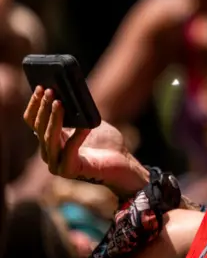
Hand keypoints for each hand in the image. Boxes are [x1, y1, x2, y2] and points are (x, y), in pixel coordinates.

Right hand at [23, 86, 148, 198]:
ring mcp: (57, 164)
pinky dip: (77, 136)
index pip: (33, 121)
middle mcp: (49, 153)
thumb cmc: (106, 143)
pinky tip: (85, 126)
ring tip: (59, 103)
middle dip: (44, 108)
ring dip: (54, 119)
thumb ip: (76, 113)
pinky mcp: (70, 170)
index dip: (35, 104)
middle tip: (49, 91)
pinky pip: (70, 150)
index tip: (40, 87)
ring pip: (49, 138)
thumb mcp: (88, 122)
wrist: (123, 164)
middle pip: (39, 128)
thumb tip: (67, 93)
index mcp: (50, 141)